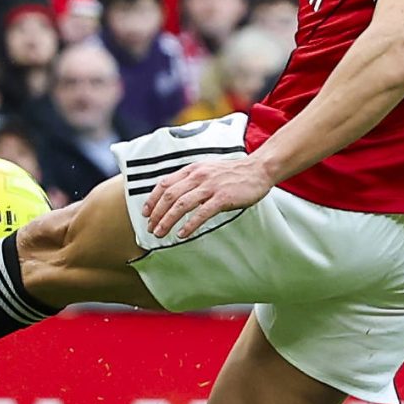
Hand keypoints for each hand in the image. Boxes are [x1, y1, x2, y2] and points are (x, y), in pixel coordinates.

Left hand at [144, 152, 275, 238]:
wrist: (258, 169)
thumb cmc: (233, 173)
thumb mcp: (208, 170)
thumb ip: (192, 180)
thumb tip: (174, 195)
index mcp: (193, 169)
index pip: (165, 184)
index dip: (152, 200)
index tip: (145, 213)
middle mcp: (198, 176)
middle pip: (169, 196)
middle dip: (156, 214)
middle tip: (151, 229)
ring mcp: (210, 187)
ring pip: (181, 205)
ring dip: (167, 221)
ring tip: (161, 234)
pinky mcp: (222, 198)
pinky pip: (201, 213)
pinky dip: (189, 225)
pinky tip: (183, 234)